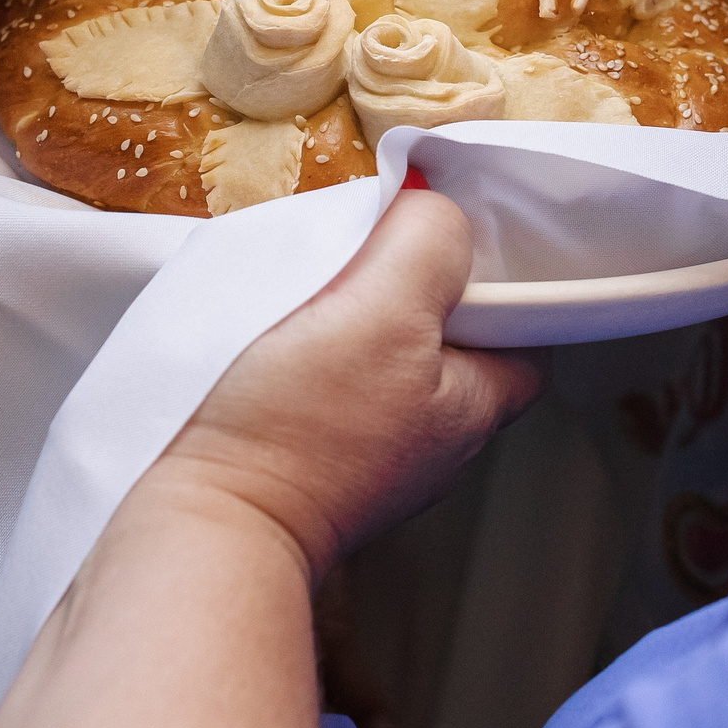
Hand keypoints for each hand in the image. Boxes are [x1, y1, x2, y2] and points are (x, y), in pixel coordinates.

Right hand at [145, 191, 545, 576]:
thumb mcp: (385, 308)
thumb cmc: (302, 428)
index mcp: (474, 409)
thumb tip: (434, 204)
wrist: (202, 523)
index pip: (525, 331)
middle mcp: (431, 443)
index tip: (454, 232)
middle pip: (449, 339)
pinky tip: (277, 332)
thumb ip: (428, 243)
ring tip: (316, 281)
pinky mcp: (307, 466)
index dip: (504, 276)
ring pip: (384, 361)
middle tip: (372, 243)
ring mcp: (367, 461)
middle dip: (418, 286)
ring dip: (356, 316)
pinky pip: (328, 390)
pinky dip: (311, 353)